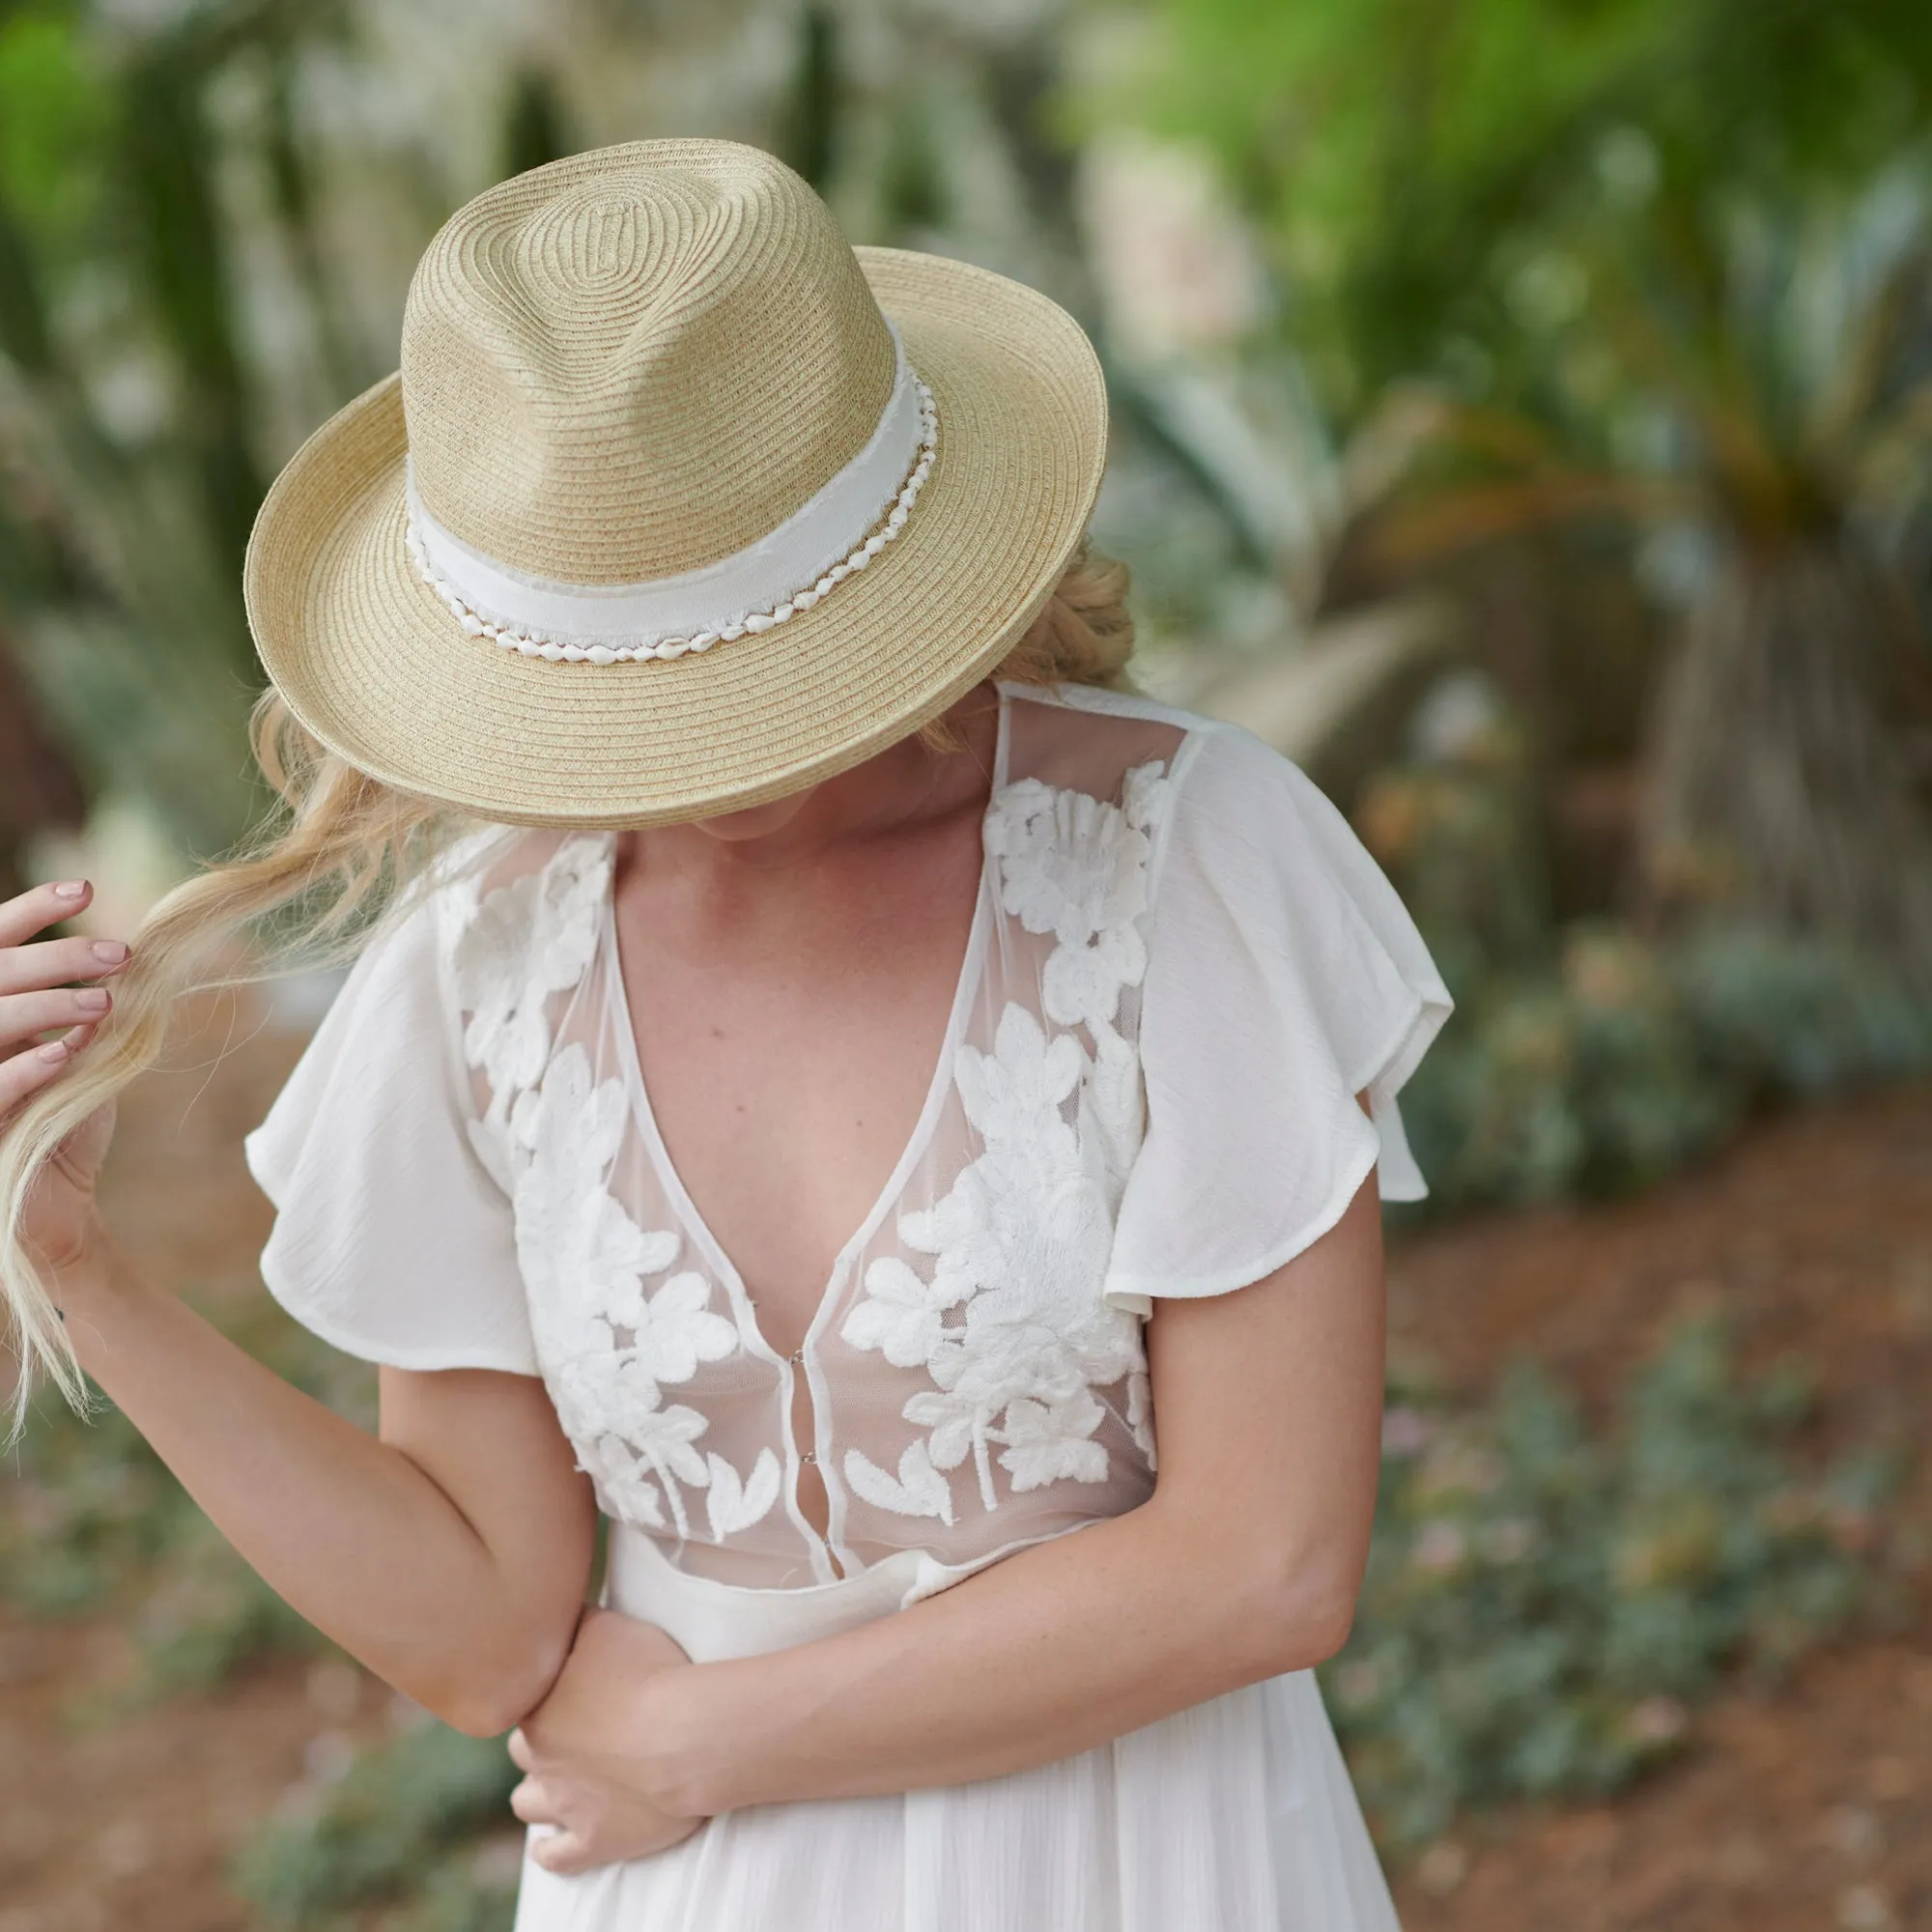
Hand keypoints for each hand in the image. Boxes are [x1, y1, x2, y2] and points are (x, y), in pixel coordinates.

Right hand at [1, 881, 126, 1269]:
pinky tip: (64, 1053)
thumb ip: (90, 1015)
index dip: (31, 911)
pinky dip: (25, 1066)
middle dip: (55, 958)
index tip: (85, 889)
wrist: (52, 1210)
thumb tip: (119, 962)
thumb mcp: (83, 1059)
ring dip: (45, 1006)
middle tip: (117, 954)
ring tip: (102, 1003)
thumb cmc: (64, 1127)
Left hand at [508, 1608, 706, 1874]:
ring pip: (526, 1803)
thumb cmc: (651, 1672)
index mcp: (538, 1707)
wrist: (686, 1737)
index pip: (521, 1698)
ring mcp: (564, 1804)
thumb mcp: (606, 1625)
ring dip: (540, 1793)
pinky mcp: (593, 1841)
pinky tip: (557, 1839)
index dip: (546, 1692)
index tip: (572, 1685)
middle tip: (575, 1728)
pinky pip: (554, 1856)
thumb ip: (573, 1623)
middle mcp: (541, 1757)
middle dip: (542, 1741)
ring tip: (564, 1781)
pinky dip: (552, 1848)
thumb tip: (557, 1615)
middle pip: (522, 1750)